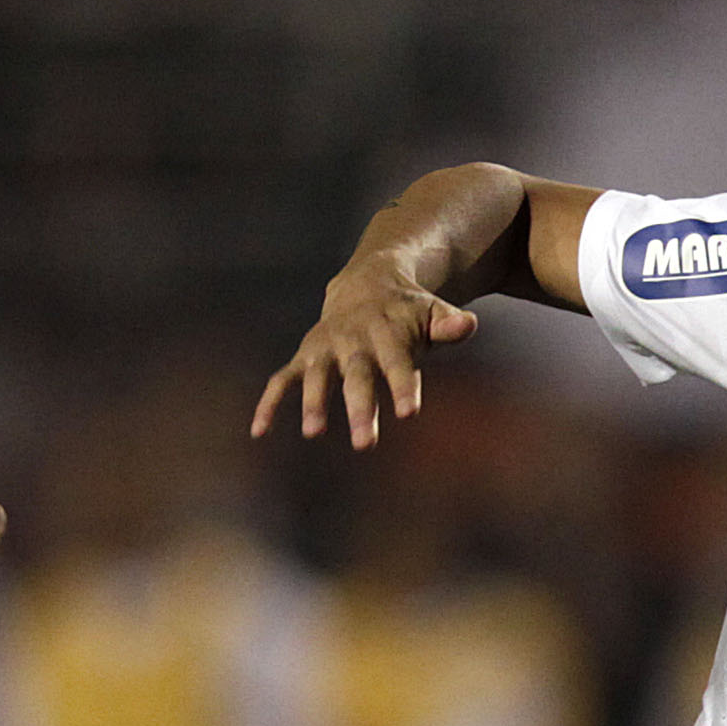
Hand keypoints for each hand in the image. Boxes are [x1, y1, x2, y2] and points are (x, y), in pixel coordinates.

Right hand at [253, 263, 479, 449]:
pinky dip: (269, 403)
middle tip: (364, 444)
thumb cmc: (408, 311)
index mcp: (387, 332)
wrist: (368, 281)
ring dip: (314, 404)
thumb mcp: (431, 312)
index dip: (403, 386)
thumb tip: (467, 324)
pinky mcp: (305, 357)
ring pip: (317, 377)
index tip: (409, 414)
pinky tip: (259, 432)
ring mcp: (325, 348)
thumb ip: (447, 323)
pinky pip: (282, 380)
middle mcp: (353, 340)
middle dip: (359, 407)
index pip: (398, 362)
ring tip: (313, 433)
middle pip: (357, 376)